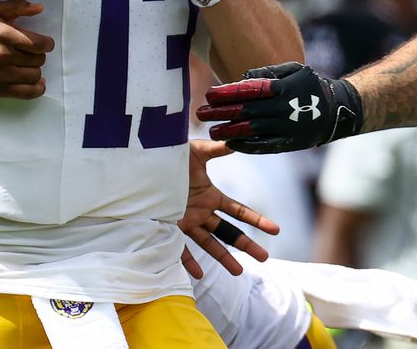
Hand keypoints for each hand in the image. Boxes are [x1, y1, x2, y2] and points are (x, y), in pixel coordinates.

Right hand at [0, 0, 50, 98]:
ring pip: (34, 76)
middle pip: (38, 60)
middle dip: (38, 56)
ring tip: (28, 66)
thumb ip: (17, 7)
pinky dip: (37, 89)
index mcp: (3, 34)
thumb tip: (39, 8)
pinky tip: (37, 83)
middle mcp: (1, 55)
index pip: (38, 44)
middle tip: (30, 54)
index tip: (45, 44)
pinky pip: (26, 93)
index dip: (47, 44)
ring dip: (35, 70)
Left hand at [179, 139, 279, 277]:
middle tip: (264, 258)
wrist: (141, 164)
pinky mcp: (168, 226)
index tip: (275, 229)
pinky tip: (199, 274)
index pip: (238, 211)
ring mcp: (186, 222)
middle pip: (228, 232)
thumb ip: (218, 149)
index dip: (256, 220)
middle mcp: (201, 212)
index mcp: (210, 196)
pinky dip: (188, 262)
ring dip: (223, 257)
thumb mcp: (197, 152)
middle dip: (246, 244)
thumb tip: (239, 141)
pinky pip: (179, 248)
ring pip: (209, 243)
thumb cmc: (169, 156)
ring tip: (239, 272)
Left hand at [196, 62, 362, 152]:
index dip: (227, 93)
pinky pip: (264, 146)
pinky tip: (230, 143)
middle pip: (245, 111)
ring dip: (229, 130)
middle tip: (201, 113)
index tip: (209, 94)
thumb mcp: (295, 69)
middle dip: (221, 112)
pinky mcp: (289, 143)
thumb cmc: (311, 85)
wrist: (336, 111)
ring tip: (211, 130)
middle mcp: (283, 109)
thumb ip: (269, 71)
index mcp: (282, 88)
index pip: (249, 91)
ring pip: (251, 130)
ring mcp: (286, 128)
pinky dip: (246, 145)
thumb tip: (244, 77)